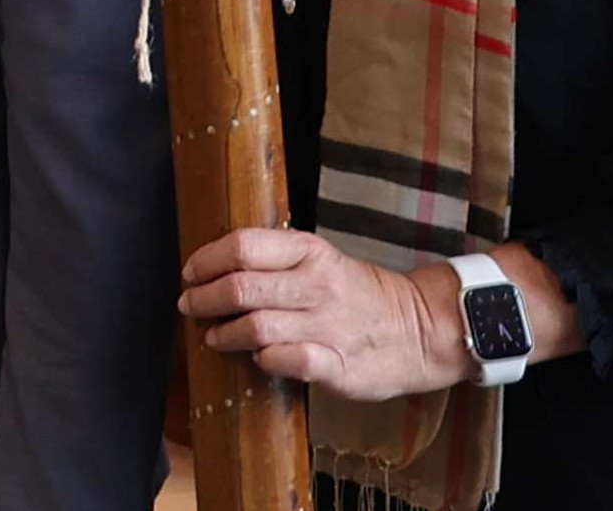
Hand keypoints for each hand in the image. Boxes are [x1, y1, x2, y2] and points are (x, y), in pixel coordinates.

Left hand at [175, 227, 470, 399]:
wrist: (422, 330)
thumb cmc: (360, 295)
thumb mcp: (322, 261)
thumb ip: (278, 262)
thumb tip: (217, 267)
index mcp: (311, 252)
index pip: (243, 246)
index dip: (206, 260)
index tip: (189, 273)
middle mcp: (318, 285)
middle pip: (241, 288)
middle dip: (204, 299)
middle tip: (189, 306)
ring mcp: (329, 326)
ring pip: (257, 327)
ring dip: (224, 334)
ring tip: (213, 337)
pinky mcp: (338, 365)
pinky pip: (286, 361)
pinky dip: (262, 360)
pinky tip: (256, 359)